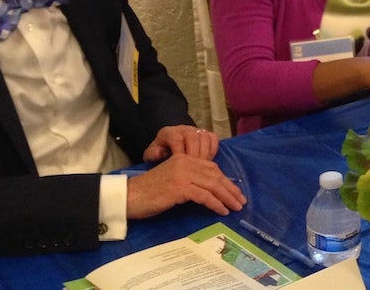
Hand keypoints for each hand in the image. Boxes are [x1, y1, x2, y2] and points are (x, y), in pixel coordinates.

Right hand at [126, 154, 245, 218]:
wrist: (129, 196)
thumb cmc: (149, 193)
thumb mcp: (173, 181)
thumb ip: (189, 180)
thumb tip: (210, 191)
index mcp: (184, 159)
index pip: (211, 168)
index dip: (225, 181)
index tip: (235, 193)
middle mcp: (185, 162)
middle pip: (215, 175)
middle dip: (230, 189)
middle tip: (241, 202)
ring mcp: (182, 174)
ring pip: (212, 185)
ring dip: (226, 197)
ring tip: (235, 208)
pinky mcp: (179, 187)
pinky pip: (204, 196)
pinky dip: (215, 204)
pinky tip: (222, 211)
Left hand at [142, 125, 218, 161]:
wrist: (168, 144)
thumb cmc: (161, 152)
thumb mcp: (152, 154)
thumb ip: (152, 154)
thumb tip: (160, 154)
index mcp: (168, 132)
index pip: (176, 139)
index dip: (180, 152)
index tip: (180, 166)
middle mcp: (183, 129)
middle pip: (193, 137)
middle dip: (194, 154)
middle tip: (194, 170)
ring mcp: (196, 130)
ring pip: (205, 137)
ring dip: (204, 153)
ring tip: (202, 168)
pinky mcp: (205, 133)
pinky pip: (213, 139)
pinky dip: (212, 149)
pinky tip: (208, 161)